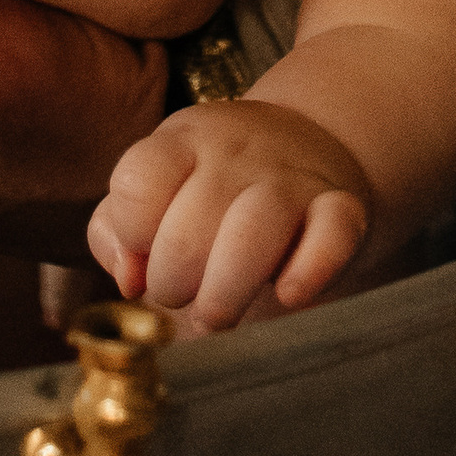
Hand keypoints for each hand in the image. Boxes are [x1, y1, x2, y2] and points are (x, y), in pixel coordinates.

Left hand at [87, 98, 369, 332]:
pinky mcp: (341, 209)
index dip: (132, 235)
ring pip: (253, 234)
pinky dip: (311, 272)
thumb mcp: (155, 186)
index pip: (138, 182)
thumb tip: (128, 278)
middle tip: (183, 292)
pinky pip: (333, 236)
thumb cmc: (210, 185)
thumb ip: (114, 230)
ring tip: (216, 313)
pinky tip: (289, 292)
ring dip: (225, 293)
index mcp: (181, 142)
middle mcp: (234, 153)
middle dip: (173, 284)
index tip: (142, 257)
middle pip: (188, 230)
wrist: (309, 143)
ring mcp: (291, 179)